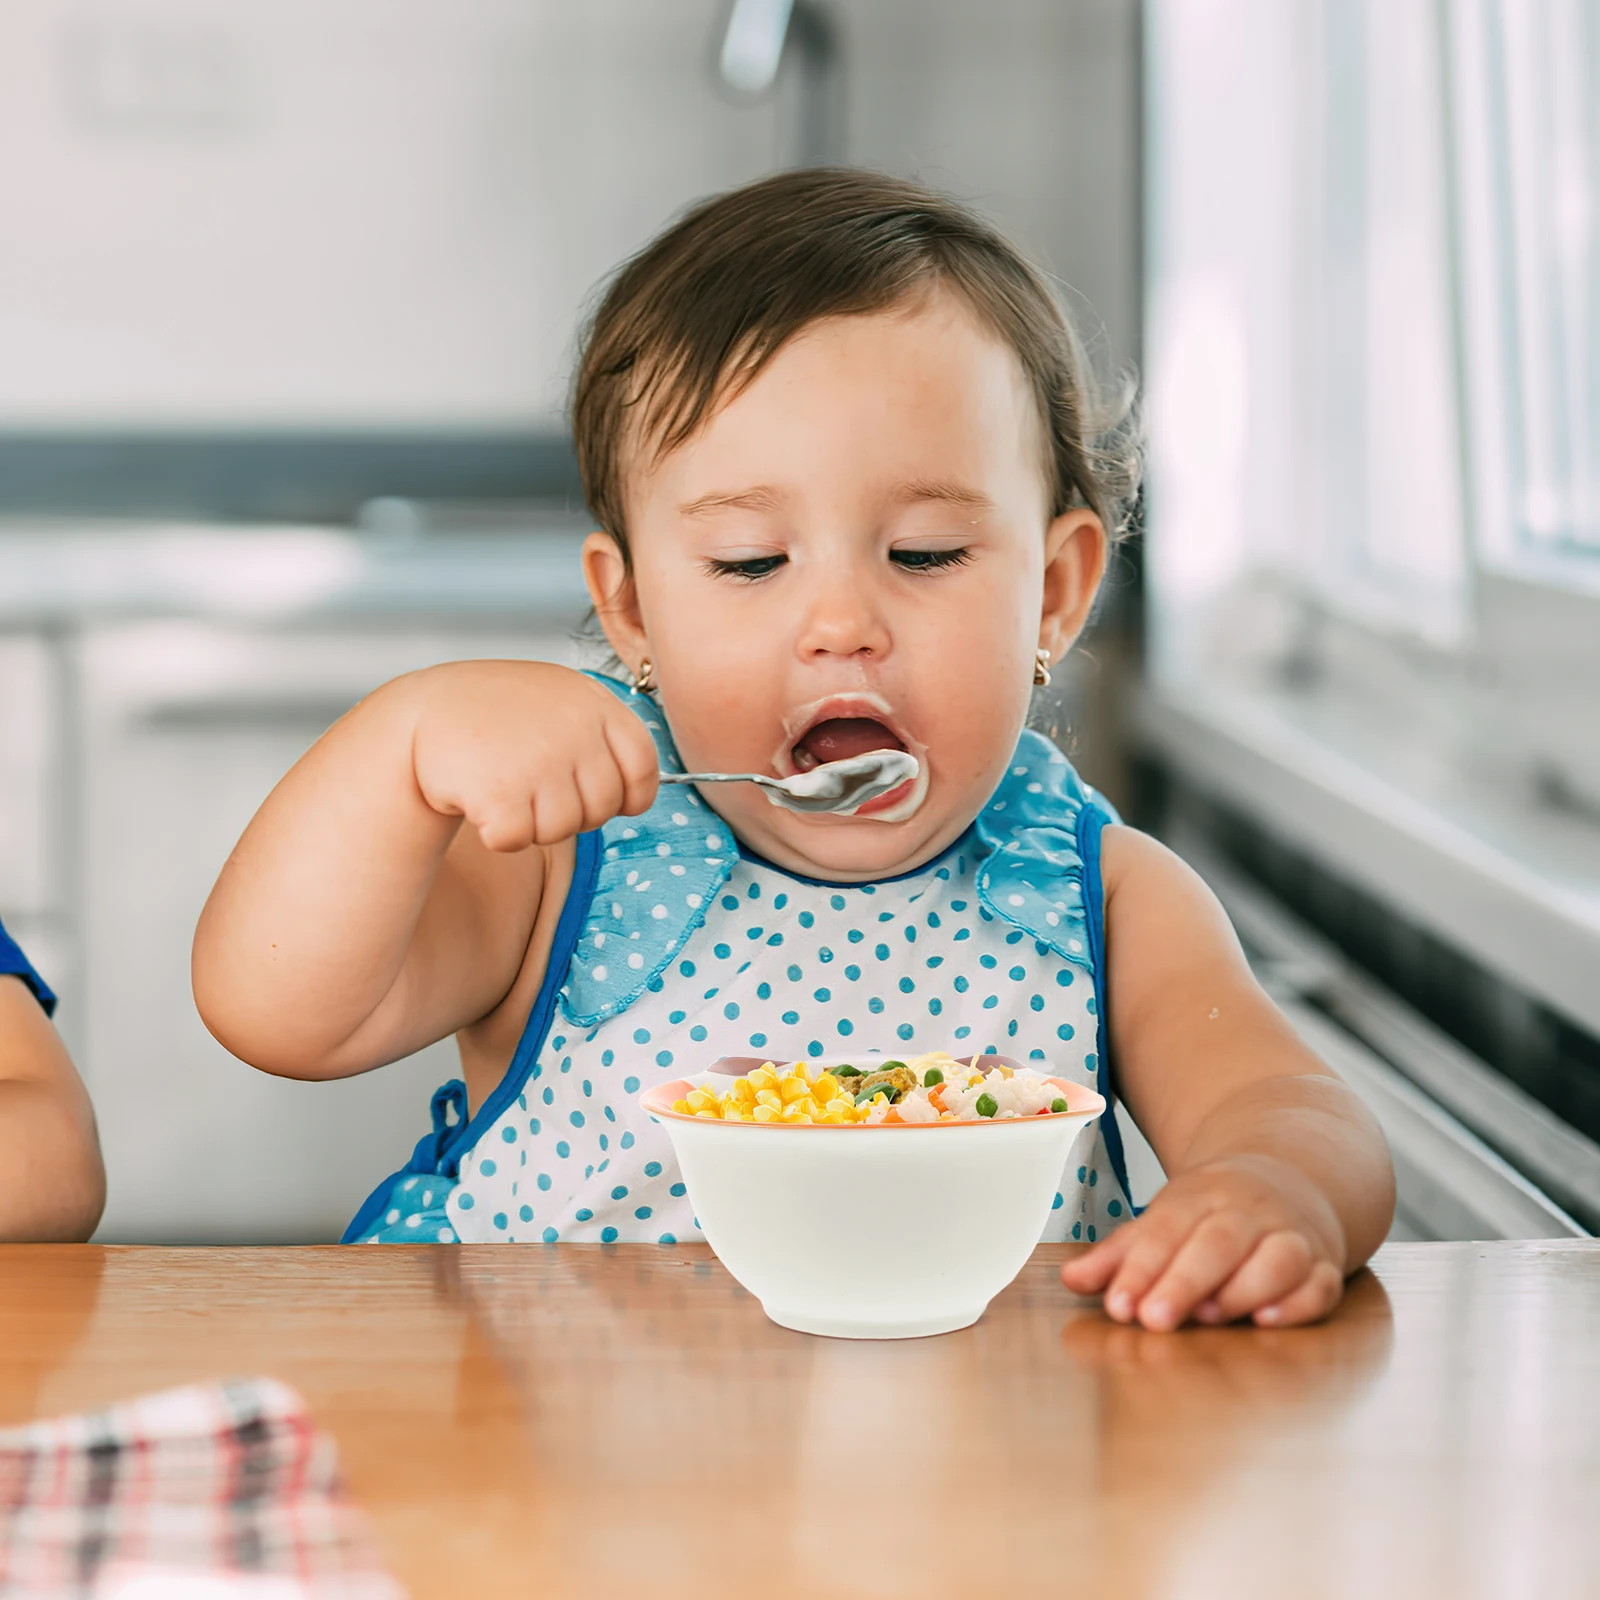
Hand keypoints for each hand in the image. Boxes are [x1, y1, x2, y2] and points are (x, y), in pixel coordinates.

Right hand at [411, 662, 658, 850]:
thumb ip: (604, 739)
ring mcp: (539, 760)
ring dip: (531, 823)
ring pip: (561, 830)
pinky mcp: (500, 791)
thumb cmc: (500, 715)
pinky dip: (497, 834)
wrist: (425, 709)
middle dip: (572, 812)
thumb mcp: (562, 702)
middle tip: (533, 787)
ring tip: (505, 785)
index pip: (643, 768)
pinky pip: (517, 841)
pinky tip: (481, 799)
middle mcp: (575, 729)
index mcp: (596, 704)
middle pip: (603, 809)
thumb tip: (638, 797)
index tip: (596, 795)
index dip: (628, 795)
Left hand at [1059, 1154, 1347, 1331]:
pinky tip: (1268, 1321)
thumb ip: (1121, 1255)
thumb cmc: (1213, 1215)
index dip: (1140, 1268)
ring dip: (1241, 1289)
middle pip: (1218, 1241)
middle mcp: (1249, 1211)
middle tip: (1152, 1319)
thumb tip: (1071, 1280)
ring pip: (1275, 1258)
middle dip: (1183, 1281)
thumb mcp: (1165, 1220)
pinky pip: (1320, 1284)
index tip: (1118, 1306)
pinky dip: (1297, 1303)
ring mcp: (1292, 1236)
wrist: (1291, 1181)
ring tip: (1206, 1317)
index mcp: (1201, 1195)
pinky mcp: (1324, 1265)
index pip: (1167, 1229)